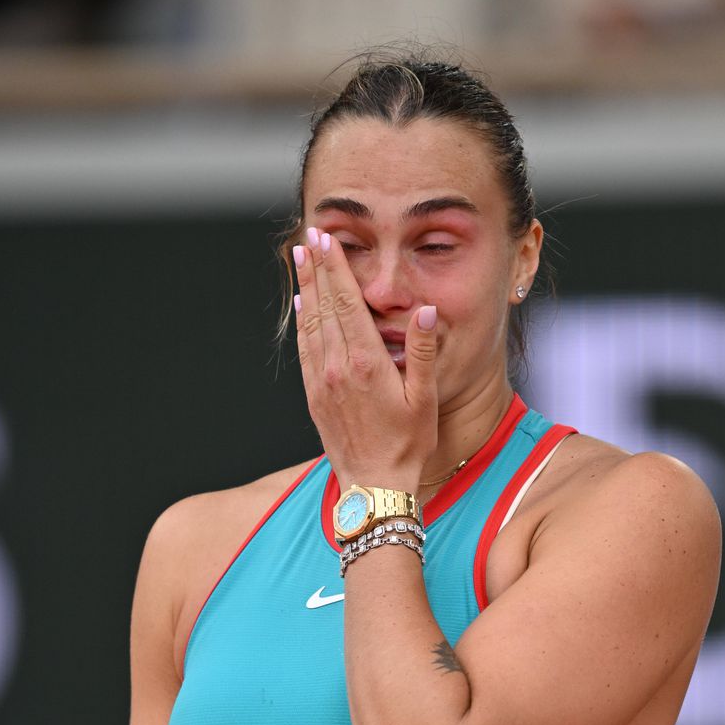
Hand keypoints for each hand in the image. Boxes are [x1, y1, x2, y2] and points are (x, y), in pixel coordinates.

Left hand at [292, 228, 439, 488]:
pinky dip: (303, 322)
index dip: (336, 268)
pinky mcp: (315, 397)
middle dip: (317, 268)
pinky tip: (302, 305)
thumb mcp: (425, 400)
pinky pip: (305, 350)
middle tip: (310, 236)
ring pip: (310, 324)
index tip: (327, 240)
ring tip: (300, 259)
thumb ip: (422, 352)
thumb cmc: (407, 446)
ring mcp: (322, 383)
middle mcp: (339, 369)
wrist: (374, 487)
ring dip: (306, 288)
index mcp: (368, 365)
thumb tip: (425, 310)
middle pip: (325, 306)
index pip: (348, 303)